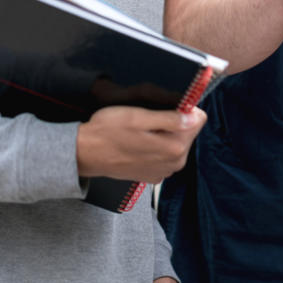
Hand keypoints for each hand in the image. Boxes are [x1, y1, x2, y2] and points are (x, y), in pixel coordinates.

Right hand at [75, 106, 205, 182]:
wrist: (84, 154)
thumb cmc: (107, 133)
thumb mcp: (139, 118)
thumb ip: (170, 119)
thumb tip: (195, 117)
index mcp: (175, 148)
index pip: (198, 119)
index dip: (183, 109)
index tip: (165, 107)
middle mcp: (174, 163)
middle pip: (187, 131)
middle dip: (172, 122)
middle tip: (147, 120)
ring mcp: (163, 171)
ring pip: (176, 142)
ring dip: (163, 134)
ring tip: (140, 131)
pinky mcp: (153, 174)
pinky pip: (163, 153)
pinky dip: (154, 146)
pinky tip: (137, 142)